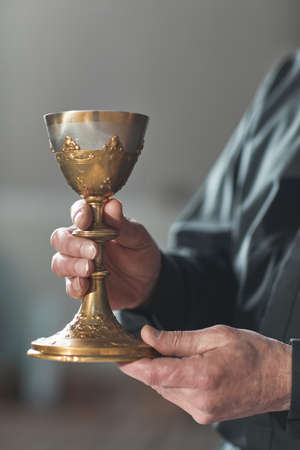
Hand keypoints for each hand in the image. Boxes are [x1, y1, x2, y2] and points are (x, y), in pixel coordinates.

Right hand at [50, 198, 160, 309]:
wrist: (148, 281)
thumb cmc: (140, 252)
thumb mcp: (137, 237)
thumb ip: (122, 223)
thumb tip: (112, 204)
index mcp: (94, 223)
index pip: (78, 212)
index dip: (78, 214)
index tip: (85, 220)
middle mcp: (81, 241)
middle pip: (60, 239)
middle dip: (74, 245)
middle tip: (94, 251)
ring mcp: (78, 264)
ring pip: (60, 262)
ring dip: (73, 265)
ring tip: (90, 269)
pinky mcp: (81, 285)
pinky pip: (70, 286)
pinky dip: (75, 286)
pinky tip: (85, 285)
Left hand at [119, 325, 291, 423]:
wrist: (280, 379)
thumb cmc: (253, 352)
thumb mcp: (216, 335)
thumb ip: (178, 339)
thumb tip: (148, 336)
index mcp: (202, 376)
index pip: (154, 374)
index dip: (131, 365)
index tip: (117, 355)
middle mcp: (199, 400)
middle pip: (157, 383)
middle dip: (147, 364)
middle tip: (146, 344)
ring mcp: (203, 412)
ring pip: (166, 391)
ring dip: (162, 373)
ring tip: (175, 354)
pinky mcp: (206, 415)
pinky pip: (179, 397)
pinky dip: (175, 382)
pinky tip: (186, 368)